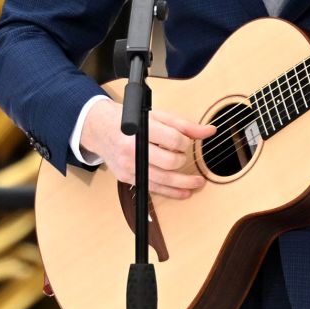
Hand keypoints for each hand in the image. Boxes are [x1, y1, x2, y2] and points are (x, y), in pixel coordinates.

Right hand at [79, 96, 215, 199]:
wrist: (100, 129)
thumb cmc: (128, 120)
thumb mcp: (155, 116)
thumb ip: (183, 125)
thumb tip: (209, 131)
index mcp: (141, 129)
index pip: (173, 140)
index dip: (185, 142)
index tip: (184, 142)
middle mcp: (132, 149)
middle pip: (169, 162)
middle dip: (182, 160)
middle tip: (184, 156)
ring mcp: (128, 165)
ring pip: (163, 180)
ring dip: (184, 184)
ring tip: (197, 183)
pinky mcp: (126, 177)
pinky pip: (152, 188)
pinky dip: (170, 192)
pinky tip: (183, 192)